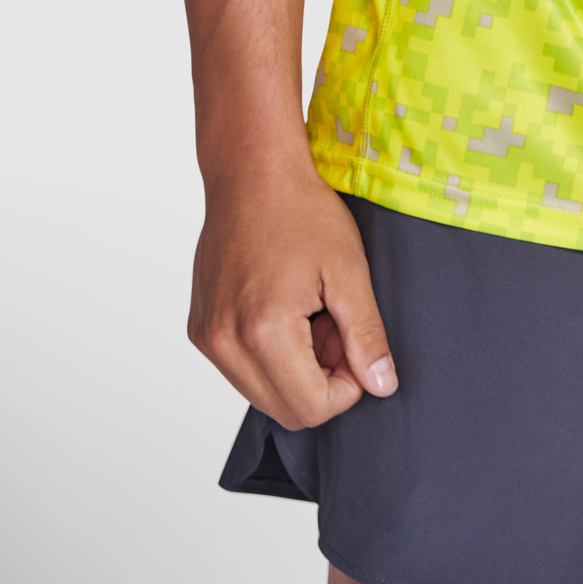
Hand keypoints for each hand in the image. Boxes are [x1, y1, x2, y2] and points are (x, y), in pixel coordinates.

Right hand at [188, 151, 398, 428]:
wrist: (252, 172)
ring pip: (261, 393)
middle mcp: (225, 343)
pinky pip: (240, 369)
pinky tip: (284, 308)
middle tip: (334, 325)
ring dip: (294, 369)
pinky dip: (269, 354)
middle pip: (284, 410)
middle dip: (320, 380)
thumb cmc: (302, 211)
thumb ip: (366, 336)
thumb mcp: (349, 272)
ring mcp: (207, 337)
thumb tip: (382, 386)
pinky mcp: (200, 328)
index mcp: (264, 332)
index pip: (311, 408)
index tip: (355, 345)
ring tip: (310, 313)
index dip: (347, 388)